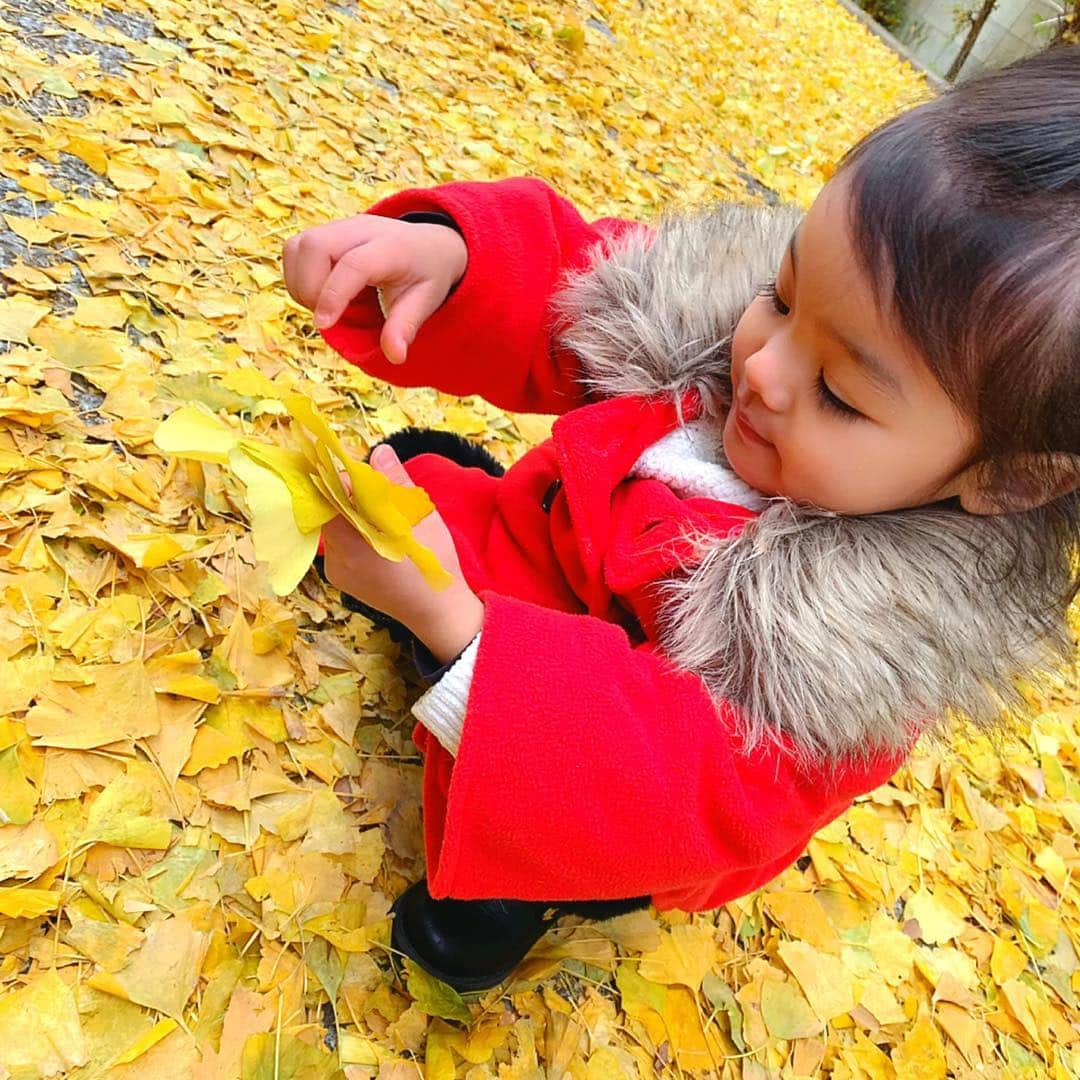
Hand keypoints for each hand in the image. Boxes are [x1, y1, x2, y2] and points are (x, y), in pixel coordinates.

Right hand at [282, 215, 467, 363]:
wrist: (427, 244)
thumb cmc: (425, 275)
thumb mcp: (426, 302)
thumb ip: (406, 327)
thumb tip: (395, 356)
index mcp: (391, 247)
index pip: (354, 265)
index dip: (334, 295)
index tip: (324, 326)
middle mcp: (361, 229)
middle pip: (315, 246)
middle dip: (310, 288)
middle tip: (328, 318)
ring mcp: (339, 227)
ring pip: (297, 247)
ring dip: (300, 284)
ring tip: (324, 307)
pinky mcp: (323, 232)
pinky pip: (293, 250)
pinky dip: (296, 278)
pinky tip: (319, 294)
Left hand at [320, 444, 484, 662]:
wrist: (438, 613)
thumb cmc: (434, 566)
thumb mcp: (422, 520)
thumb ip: (397, 485)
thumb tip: (379, 451)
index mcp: (355, 546)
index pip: (330, 499)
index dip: (339, 475)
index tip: (354, 461)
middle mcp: (337, 560)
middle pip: (329, 512)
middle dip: (346, 491)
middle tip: (371, 481)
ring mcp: (337, 571)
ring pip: (334, 526)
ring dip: (350, 510)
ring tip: (378, 506)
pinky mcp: (341, 577)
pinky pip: (340, 542)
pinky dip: (352, 528)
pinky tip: (375, 528)